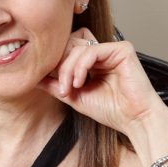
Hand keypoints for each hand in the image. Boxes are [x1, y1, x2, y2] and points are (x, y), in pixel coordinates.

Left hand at [36, 28, 166, 134]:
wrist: (134, 121)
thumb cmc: (110, 111)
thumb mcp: (74, 96)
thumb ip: (55, 85)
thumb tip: (33, 78)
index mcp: (92, 61)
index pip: (66, 50)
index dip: (56, 64)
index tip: (51, 84)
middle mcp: (102, 52)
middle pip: (70, 46)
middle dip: (60, 67)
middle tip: (62, 89)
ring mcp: (112, 49)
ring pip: (78, 48)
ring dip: (68, 70)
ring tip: (69, 88)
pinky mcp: (122, 49)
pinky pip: (92, 50)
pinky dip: (81, 66)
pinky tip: (80, 82)